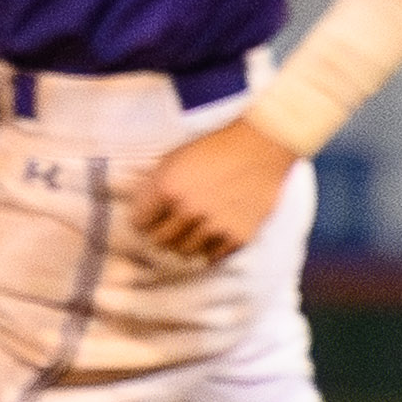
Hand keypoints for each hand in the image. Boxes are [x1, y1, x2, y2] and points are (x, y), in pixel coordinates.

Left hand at [132, 118, 300, 266]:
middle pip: (161, 241)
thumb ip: (155, 185)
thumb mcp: (174, 158)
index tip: (149, 220)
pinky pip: (214, 256)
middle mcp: (189, 210)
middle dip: (161, 235)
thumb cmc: (215, 148)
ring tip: (191, 232)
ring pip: (186, 252)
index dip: (143, 221)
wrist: (261, 145)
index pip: (140, 223)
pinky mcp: (238, 235)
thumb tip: (140, 211)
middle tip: (168, 229)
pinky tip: (211, 237)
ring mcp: (214, 225)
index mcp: (167, 188)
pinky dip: (210, 250)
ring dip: (185, 243)